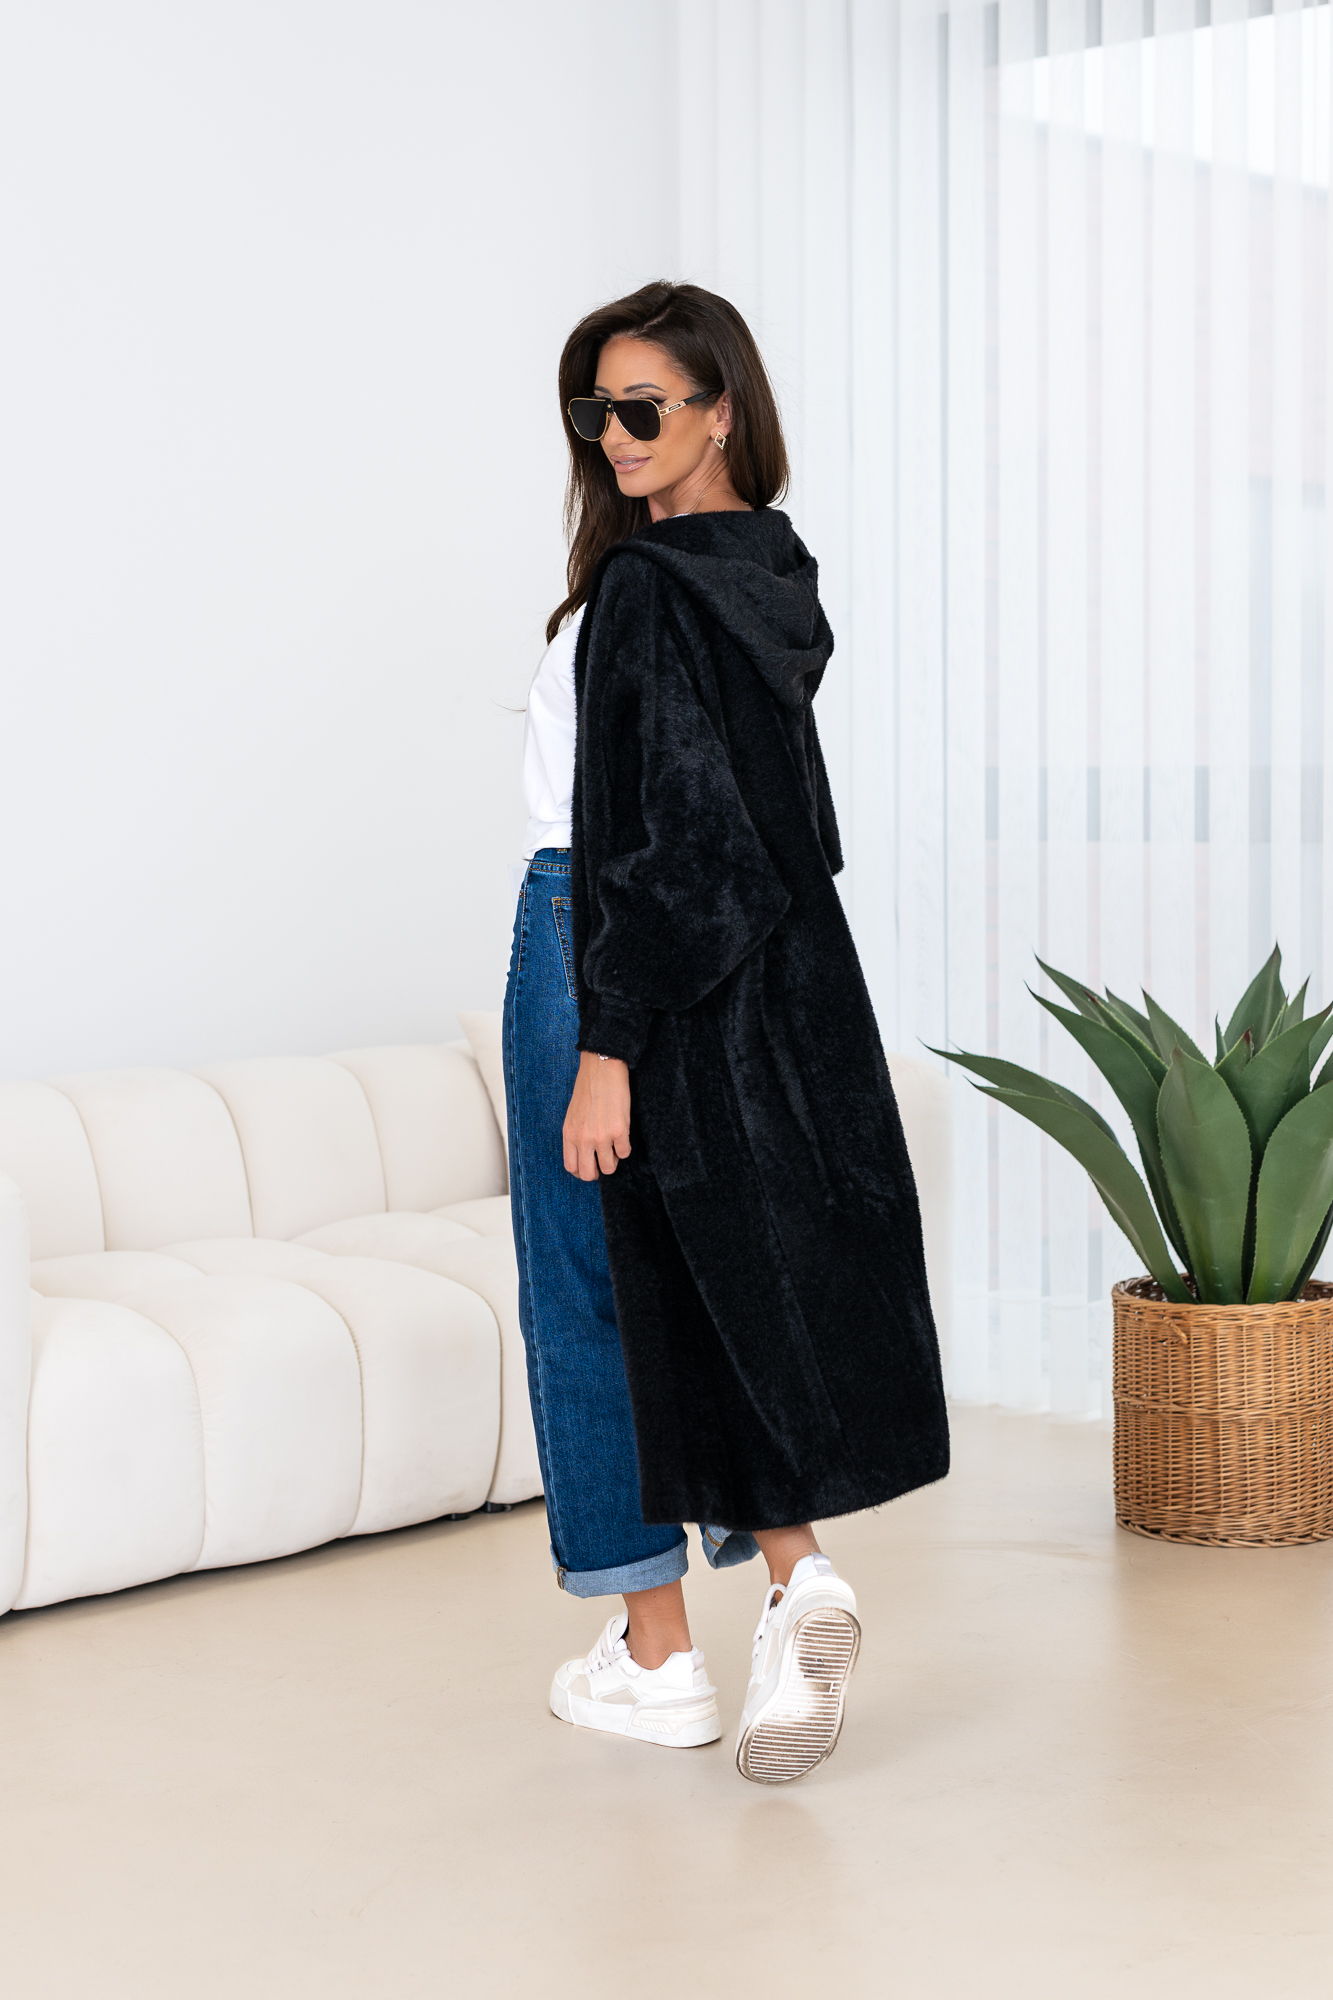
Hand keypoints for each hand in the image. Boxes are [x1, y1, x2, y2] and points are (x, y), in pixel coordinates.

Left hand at [563, 1051, 631, 1179]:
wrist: (602, 1070)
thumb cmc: (588, 1089)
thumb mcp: (573, 1115)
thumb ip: (576, 1135)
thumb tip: (585, 1153)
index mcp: (569, 1134)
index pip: (571, 1167)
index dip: (581, 1171)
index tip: (590, 1166)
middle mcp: (583, 1139)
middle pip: (588, 1174)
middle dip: (598, 1172)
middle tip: (604, 1162)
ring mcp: (601, 1137)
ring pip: (609, 1167)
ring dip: (613, 1160)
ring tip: (614, 1146)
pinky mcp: (619, 1131)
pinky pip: (624, 1153)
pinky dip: (625, 1148)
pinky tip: (623, 1135)